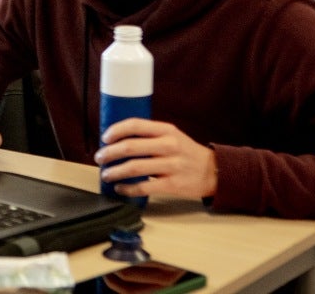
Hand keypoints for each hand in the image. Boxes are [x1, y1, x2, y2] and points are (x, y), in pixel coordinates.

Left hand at [94, 118, 217, 198]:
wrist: (215, 172)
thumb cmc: (186, 153)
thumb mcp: (172, 136)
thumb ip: (149, 136)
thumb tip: (117, 141)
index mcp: (166, 130)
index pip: (135, 125)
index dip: (115, 131)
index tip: (104, 138)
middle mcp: (169, 146)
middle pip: (130, 147)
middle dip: (109, 153)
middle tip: (99, 158)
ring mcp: (172, 166)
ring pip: (134, 168)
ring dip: (114, 171)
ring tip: (106, 174)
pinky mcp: (173, 184)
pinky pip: (144, 187)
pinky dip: (127, 188)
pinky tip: (120, 188)